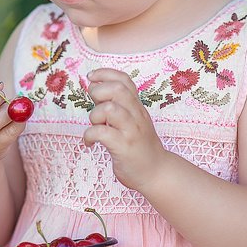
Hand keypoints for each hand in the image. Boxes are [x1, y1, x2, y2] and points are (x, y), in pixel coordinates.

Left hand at [83, 68, 167, 190]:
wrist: (157, 173)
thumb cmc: (139, 147)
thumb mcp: (133, 121)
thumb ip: (118, 106)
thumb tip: (95, 90)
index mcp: (137, 107)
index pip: (124, 80)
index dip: (105, 74)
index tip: (91, 77)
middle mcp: (136, 115)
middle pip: (118, 90)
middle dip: (99, 92)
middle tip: (94, 105)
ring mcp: (131, 131)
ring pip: (110, 109)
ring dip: (95, 115)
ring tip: (95, 126)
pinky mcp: (124, 147)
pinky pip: (101, 133)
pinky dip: (89, 136)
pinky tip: (89, 143)